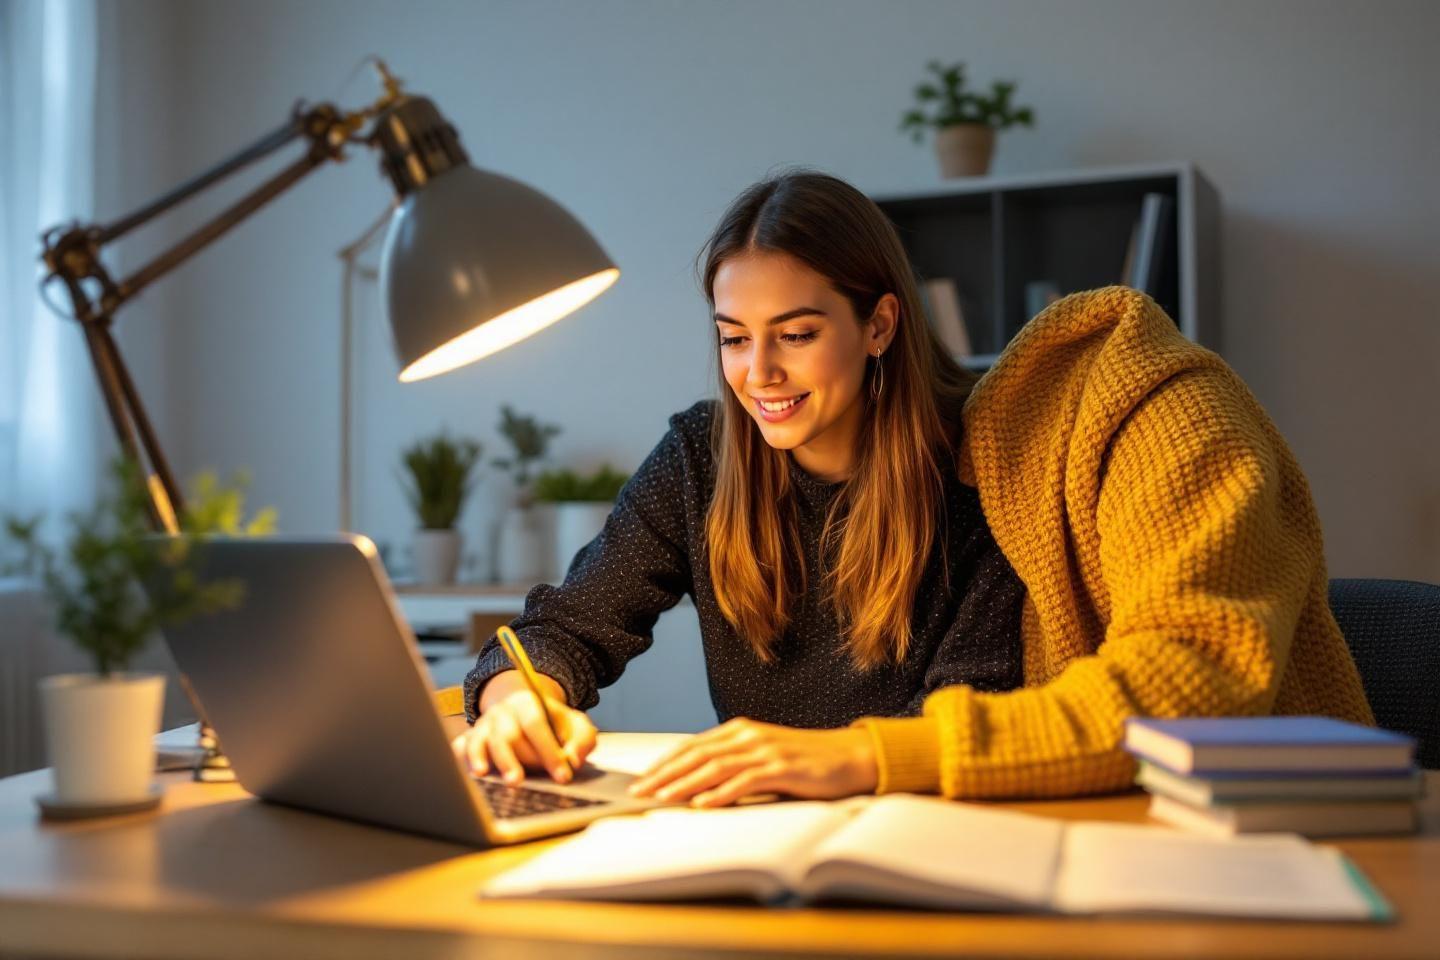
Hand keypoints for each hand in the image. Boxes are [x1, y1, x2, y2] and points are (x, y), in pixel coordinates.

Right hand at [450, 670, 596, 784]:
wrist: (528, 712)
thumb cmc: (554, 725)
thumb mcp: (576, 726)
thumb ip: (582, 740)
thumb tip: (572, 760)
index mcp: (528, 702)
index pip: (536, 724)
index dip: (548, 750)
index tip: (562, 775)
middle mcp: (503, 712)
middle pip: (505, 735)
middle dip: (511, 759)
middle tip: (517, 781)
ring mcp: (484, 725)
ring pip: (481, 741)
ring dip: (483, 758)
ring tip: (485, 775)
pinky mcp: (472, 738)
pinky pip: (462, 745)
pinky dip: (463, 756)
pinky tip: (468, 770)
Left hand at [628, 717, 878, 807]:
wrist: (849, 756)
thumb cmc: (806, 761)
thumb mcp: (764, 756)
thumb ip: (735, 764)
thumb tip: (697, 785)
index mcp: (740, 731)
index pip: (692, 746)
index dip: (664, 763)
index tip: (642, 781)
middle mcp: (748, 736)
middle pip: (696, 755)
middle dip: (664, 774)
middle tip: (639, 792)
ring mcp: (765, 750)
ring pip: (715, 766)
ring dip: (684, 784)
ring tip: (661, 798)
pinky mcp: (782, 767)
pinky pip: (744, 780)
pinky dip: (720, 792)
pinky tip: (703, 804)